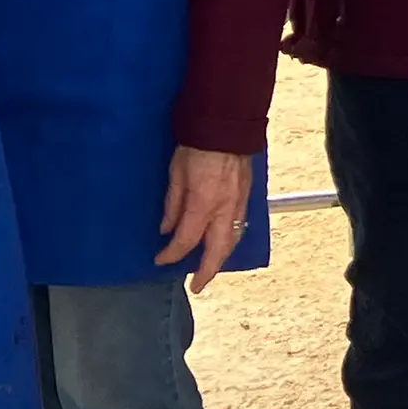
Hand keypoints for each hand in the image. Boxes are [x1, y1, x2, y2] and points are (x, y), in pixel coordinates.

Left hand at [155, 148, 255, 291]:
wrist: (227, 123)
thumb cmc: (197, 144)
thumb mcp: (176, 172)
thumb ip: (173, 203)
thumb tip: (167, 229)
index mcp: (204, 202)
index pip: (186, 239)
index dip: (172, 254)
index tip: (160, 259)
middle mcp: (225, 208)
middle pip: (218, 250)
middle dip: (207, 271)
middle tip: (197, 285)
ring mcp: (239, 202)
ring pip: (233, 240)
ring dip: (221, 258)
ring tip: (210, 267)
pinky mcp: (246, 195)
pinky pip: (240, 226)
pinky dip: (231, 240)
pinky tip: (223, 242)